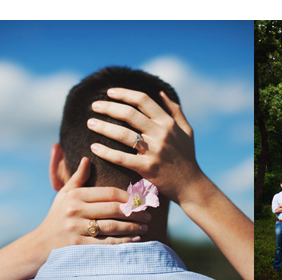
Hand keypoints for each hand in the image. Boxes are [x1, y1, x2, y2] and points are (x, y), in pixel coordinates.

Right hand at [35, 156, 150, 246]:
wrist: (41, 244)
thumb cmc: (56, 217)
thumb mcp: (64, 195)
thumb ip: (77, 178)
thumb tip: (87, 158)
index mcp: (75, 196)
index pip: (108, 193)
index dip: (128, 196)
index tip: (140, 199)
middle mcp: (75, 211)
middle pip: (113, 209)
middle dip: (134, 211)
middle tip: (149, 214)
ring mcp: (77, 229)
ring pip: (112, 227)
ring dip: (132, 226)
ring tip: (146, 226)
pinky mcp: (79, 246)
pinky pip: (107, 243)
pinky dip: (124, 241)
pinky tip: (136, 238)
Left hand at [87, 88, 205, 204]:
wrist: (191, 185)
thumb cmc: (187, 158)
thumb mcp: (186, 131)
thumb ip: (175, 110)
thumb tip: (161, 92)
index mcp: (168, 123)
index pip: (143, 100)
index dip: (124, 93)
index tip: (109, 92)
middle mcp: (161, 134)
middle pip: (130, 114)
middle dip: (109, 107)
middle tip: (93, 106)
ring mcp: (154, 151)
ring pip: (123, 134)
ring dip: (103, 127)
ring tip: (90, 123)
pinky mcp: (148, 168)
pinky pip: (122, 158)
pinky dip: (106, 152)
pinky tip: (94, 147)